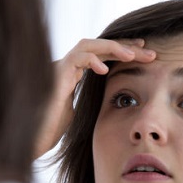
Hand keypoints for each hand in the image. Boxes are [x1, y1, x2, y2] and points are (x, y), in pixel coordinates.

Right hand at [34, 38, 155, 157]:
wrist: (32, 138)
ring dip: (112, 48)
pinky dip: (91, 60)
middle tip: (150, 53)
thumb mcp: (80, 113)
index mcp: (74, 74)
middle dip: (125, 47)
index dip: (124, 51)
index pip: (102, 55)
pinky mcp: (54, 74)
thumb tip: (113, 101)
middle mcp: (67, 66)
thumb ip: (92, 101)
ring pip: (87, 45)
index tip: (145, 53)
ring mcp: (60, 68)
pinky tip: (105, 70)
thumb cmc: (51, 129)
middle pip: (99, 46)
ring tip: (132, 56)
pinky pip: (75, 58)